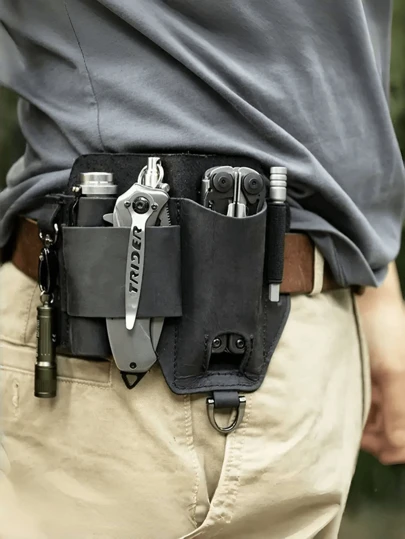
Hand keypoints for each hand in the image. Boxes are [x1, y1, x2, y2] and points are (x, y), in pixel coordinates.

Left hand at [356, 262, 404, 463]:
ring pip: (375, 420)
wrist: (364, 298)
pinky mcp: (366, 376)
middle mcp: (399, 391)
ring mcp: (382, 385)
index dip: (395, 448)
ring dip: (362, 426)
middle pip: (390, 431)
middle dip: (375, 438)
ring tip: (345, 422)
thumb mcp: (393, 371)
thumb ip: (398, 410)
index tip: (376, 449)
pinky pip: (362, 402)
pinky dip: (355, 409)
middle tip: (353, 435)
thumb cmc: (385, 330)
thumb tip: (398, 447)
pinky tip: (341, 408)